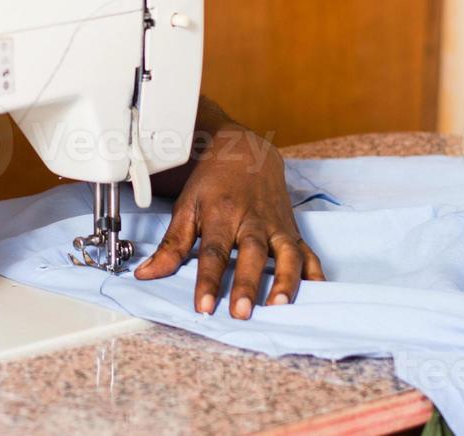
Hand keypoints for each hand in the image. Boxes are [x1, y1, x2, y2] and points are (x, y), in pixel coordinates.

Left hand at [134, 123, 324, 317]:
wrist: (245, 151)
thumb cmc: (213, 182)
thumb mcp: (187, 206)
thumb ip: (171, 245)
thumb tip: (146, 274)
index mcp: (221, 214)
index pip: (213, 252)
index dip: (207, 280)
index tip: (203, 307)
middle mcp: (251, 220)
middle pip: (250, 254)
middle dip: (247, 284)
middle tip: (241, 312)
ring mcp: (275, 226)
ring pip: (286, 253)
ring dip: (286, 280)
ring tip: (281, 305)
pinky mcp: (292, 230)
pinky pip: (308, 252)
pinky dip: (315, 273)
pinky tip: (317, 293)